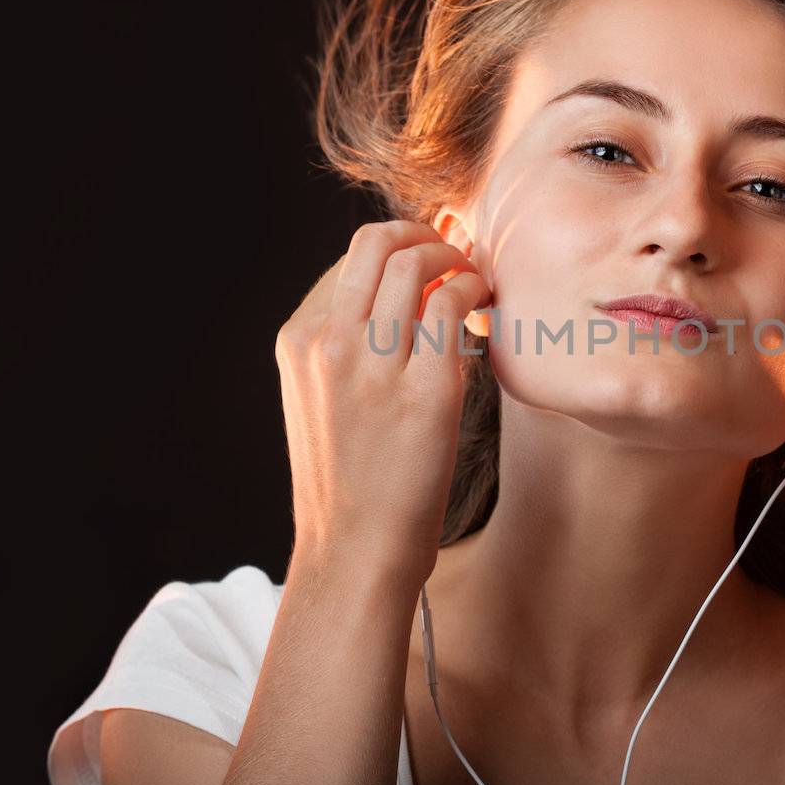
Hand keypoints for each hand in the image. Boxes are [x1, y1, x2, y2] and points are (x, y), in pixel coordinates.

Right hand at [274, 220, 491, 585]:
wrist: (354, 549)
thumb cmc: (350, 478)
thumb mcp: (320, 398)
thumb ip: (347, 342)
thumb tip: (402, 289)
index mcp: (299, 341)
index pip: (350, 261)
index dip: (395, 251)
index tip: (428, 261)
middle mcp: (329, 343)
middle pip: (376, 242)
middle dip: (422, 235)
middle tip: (454, 253)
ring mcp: (375, 365)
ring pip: (415, 263)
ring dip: (455, 258)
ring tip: (474, 279)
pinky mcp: (427, 389)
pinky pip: (453, 305)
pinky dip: (474, 290)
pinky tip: (485, 306)